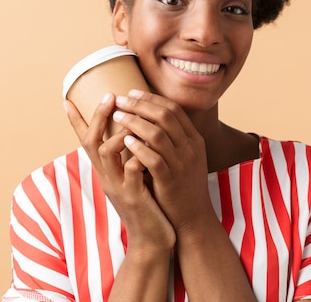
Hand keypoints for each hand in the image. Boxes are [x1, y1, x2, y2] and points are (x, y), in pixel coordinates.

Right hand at [65, 93, 174, 252]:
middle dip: (98, 117)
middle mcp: (106, 177)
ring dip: (118, 134)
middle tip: (109, 95)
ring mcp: (118, 187)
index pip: (85, 141)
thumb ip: (126, 157)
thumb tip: (129, 132)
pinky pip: (131, 171)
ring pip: (107, 153)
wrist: (152, 239)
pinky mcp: (134, 197)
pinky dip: (136, 156)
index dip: (76, 121)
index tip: (66, 99)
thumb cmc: (146, 205)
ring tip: (132, 122)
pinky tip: (146, 146)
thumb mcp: (131, 178)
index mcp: (106, 171)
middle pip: (91, 142)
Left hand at [112, 90, 213, 232]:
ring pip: (158, 134)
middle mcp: (190, 148)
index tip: (131, 93)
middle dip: (140, 105)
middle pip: (165, 116)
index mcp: (194, 139)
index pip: (173, 109)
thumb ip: (171, 137)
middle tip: (119, 100)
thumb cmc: (181, 184)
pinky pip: (154, 159)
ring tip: (117, 116)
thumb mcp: (184, 156)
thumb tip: (148, 115)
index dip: (151, 98)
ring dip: (135, 122)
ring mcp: (182, 164)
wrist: (193, 218)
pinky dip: (139, 147)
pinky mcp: (171, 181)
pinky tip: (125, 140)